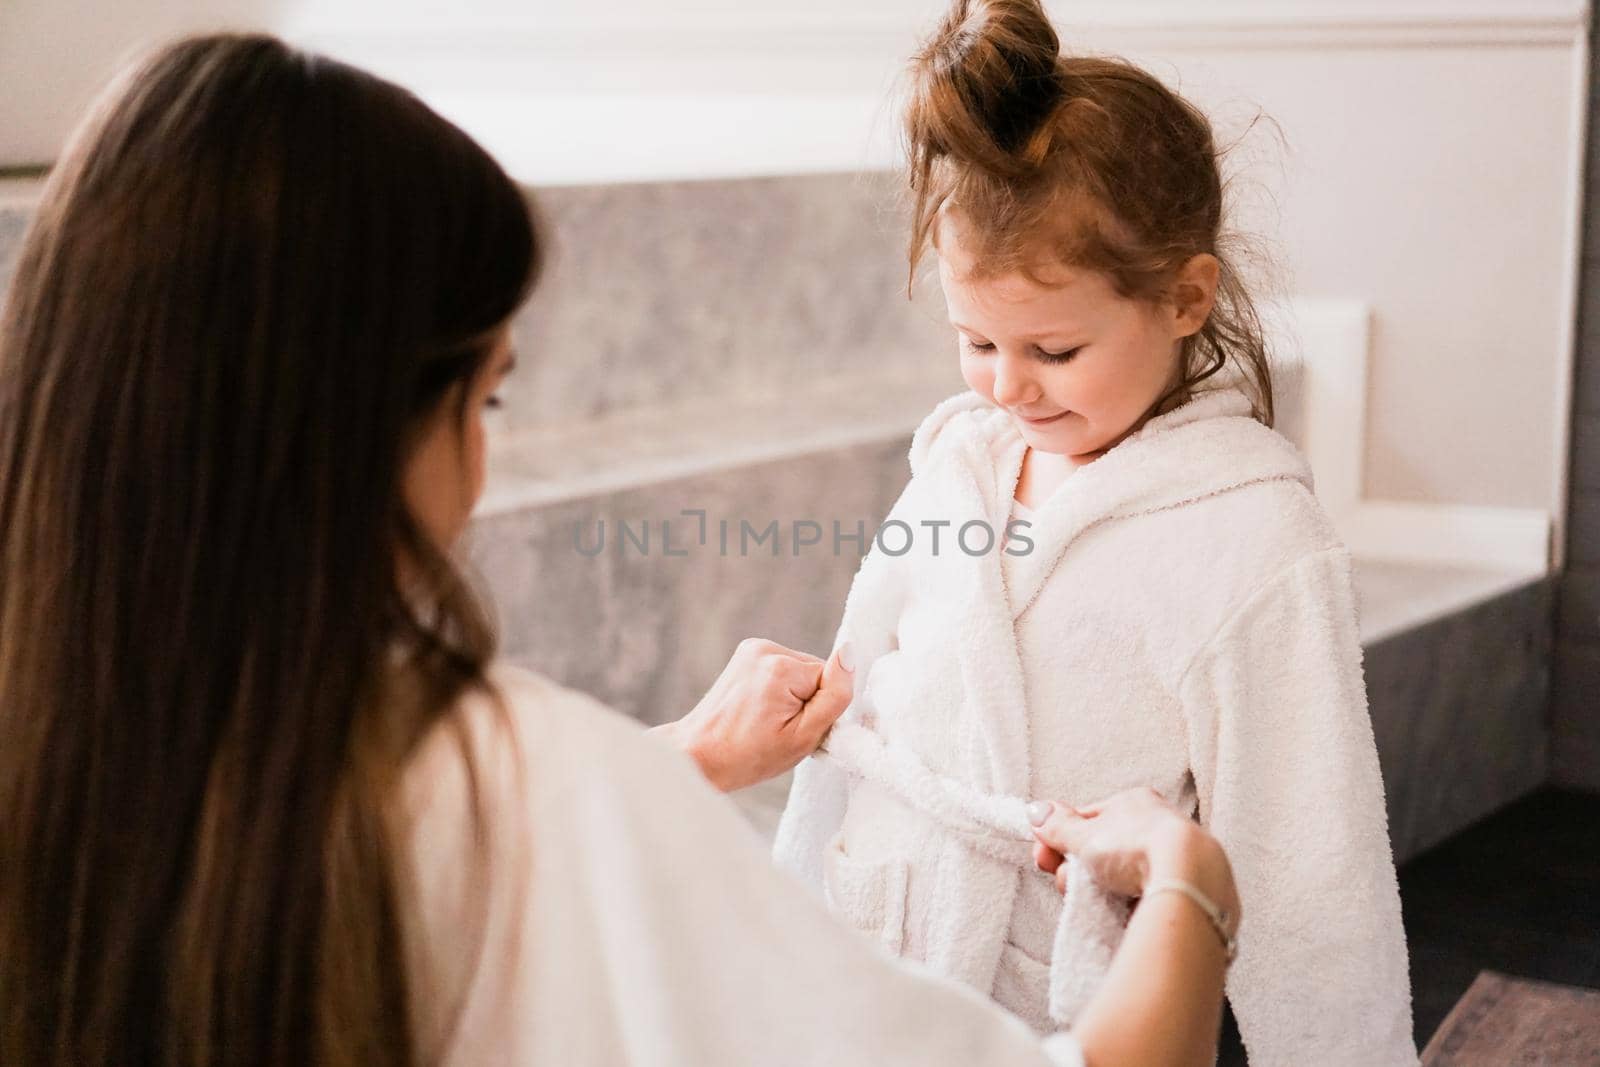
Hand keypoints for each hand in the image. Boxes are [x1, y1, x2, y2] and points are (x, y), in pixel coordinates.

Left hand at [654, 638, 853, 792]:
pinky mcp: (746, 653)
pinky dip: (778, 690)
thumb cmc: (749, 756)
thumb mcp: (803, 737)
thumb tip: (850, 652)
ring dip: (792, 697)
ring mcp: (753, 648)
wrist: (699, 756)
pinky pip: (782, 670)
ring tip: (766, 722)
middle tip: (781, 730)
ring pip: (799, 672)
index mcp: (781, 668)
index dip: (819, 711)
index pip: (830, 682)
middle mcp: (766, 649)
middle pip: (814, 674)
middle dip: (806, 702)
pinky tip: (759, 710)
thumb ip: (834, 696)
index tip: (794, 729)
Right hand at [1028, 788, 1238, 922]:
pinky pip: (1146, 895)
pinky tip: (1126, 913)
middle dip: (1080, 871)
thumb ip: (1057, 825)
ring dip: (1103, 890)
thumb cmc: (1138, 847)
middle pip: (1105, 850)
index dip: (1061, 842)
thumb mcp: (1085, 835)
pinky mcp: (1187, 889)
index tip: (1045, 862)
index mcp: (1135, 802)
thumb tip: (1037, 810)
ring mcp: (1175, 857)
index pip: (1087, 821)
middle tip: (1072, 885)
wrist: (1191, 881)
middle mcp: (1159, 824)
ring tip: (1101, 901)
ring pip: (1124, 876)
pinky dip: (1132, 905)